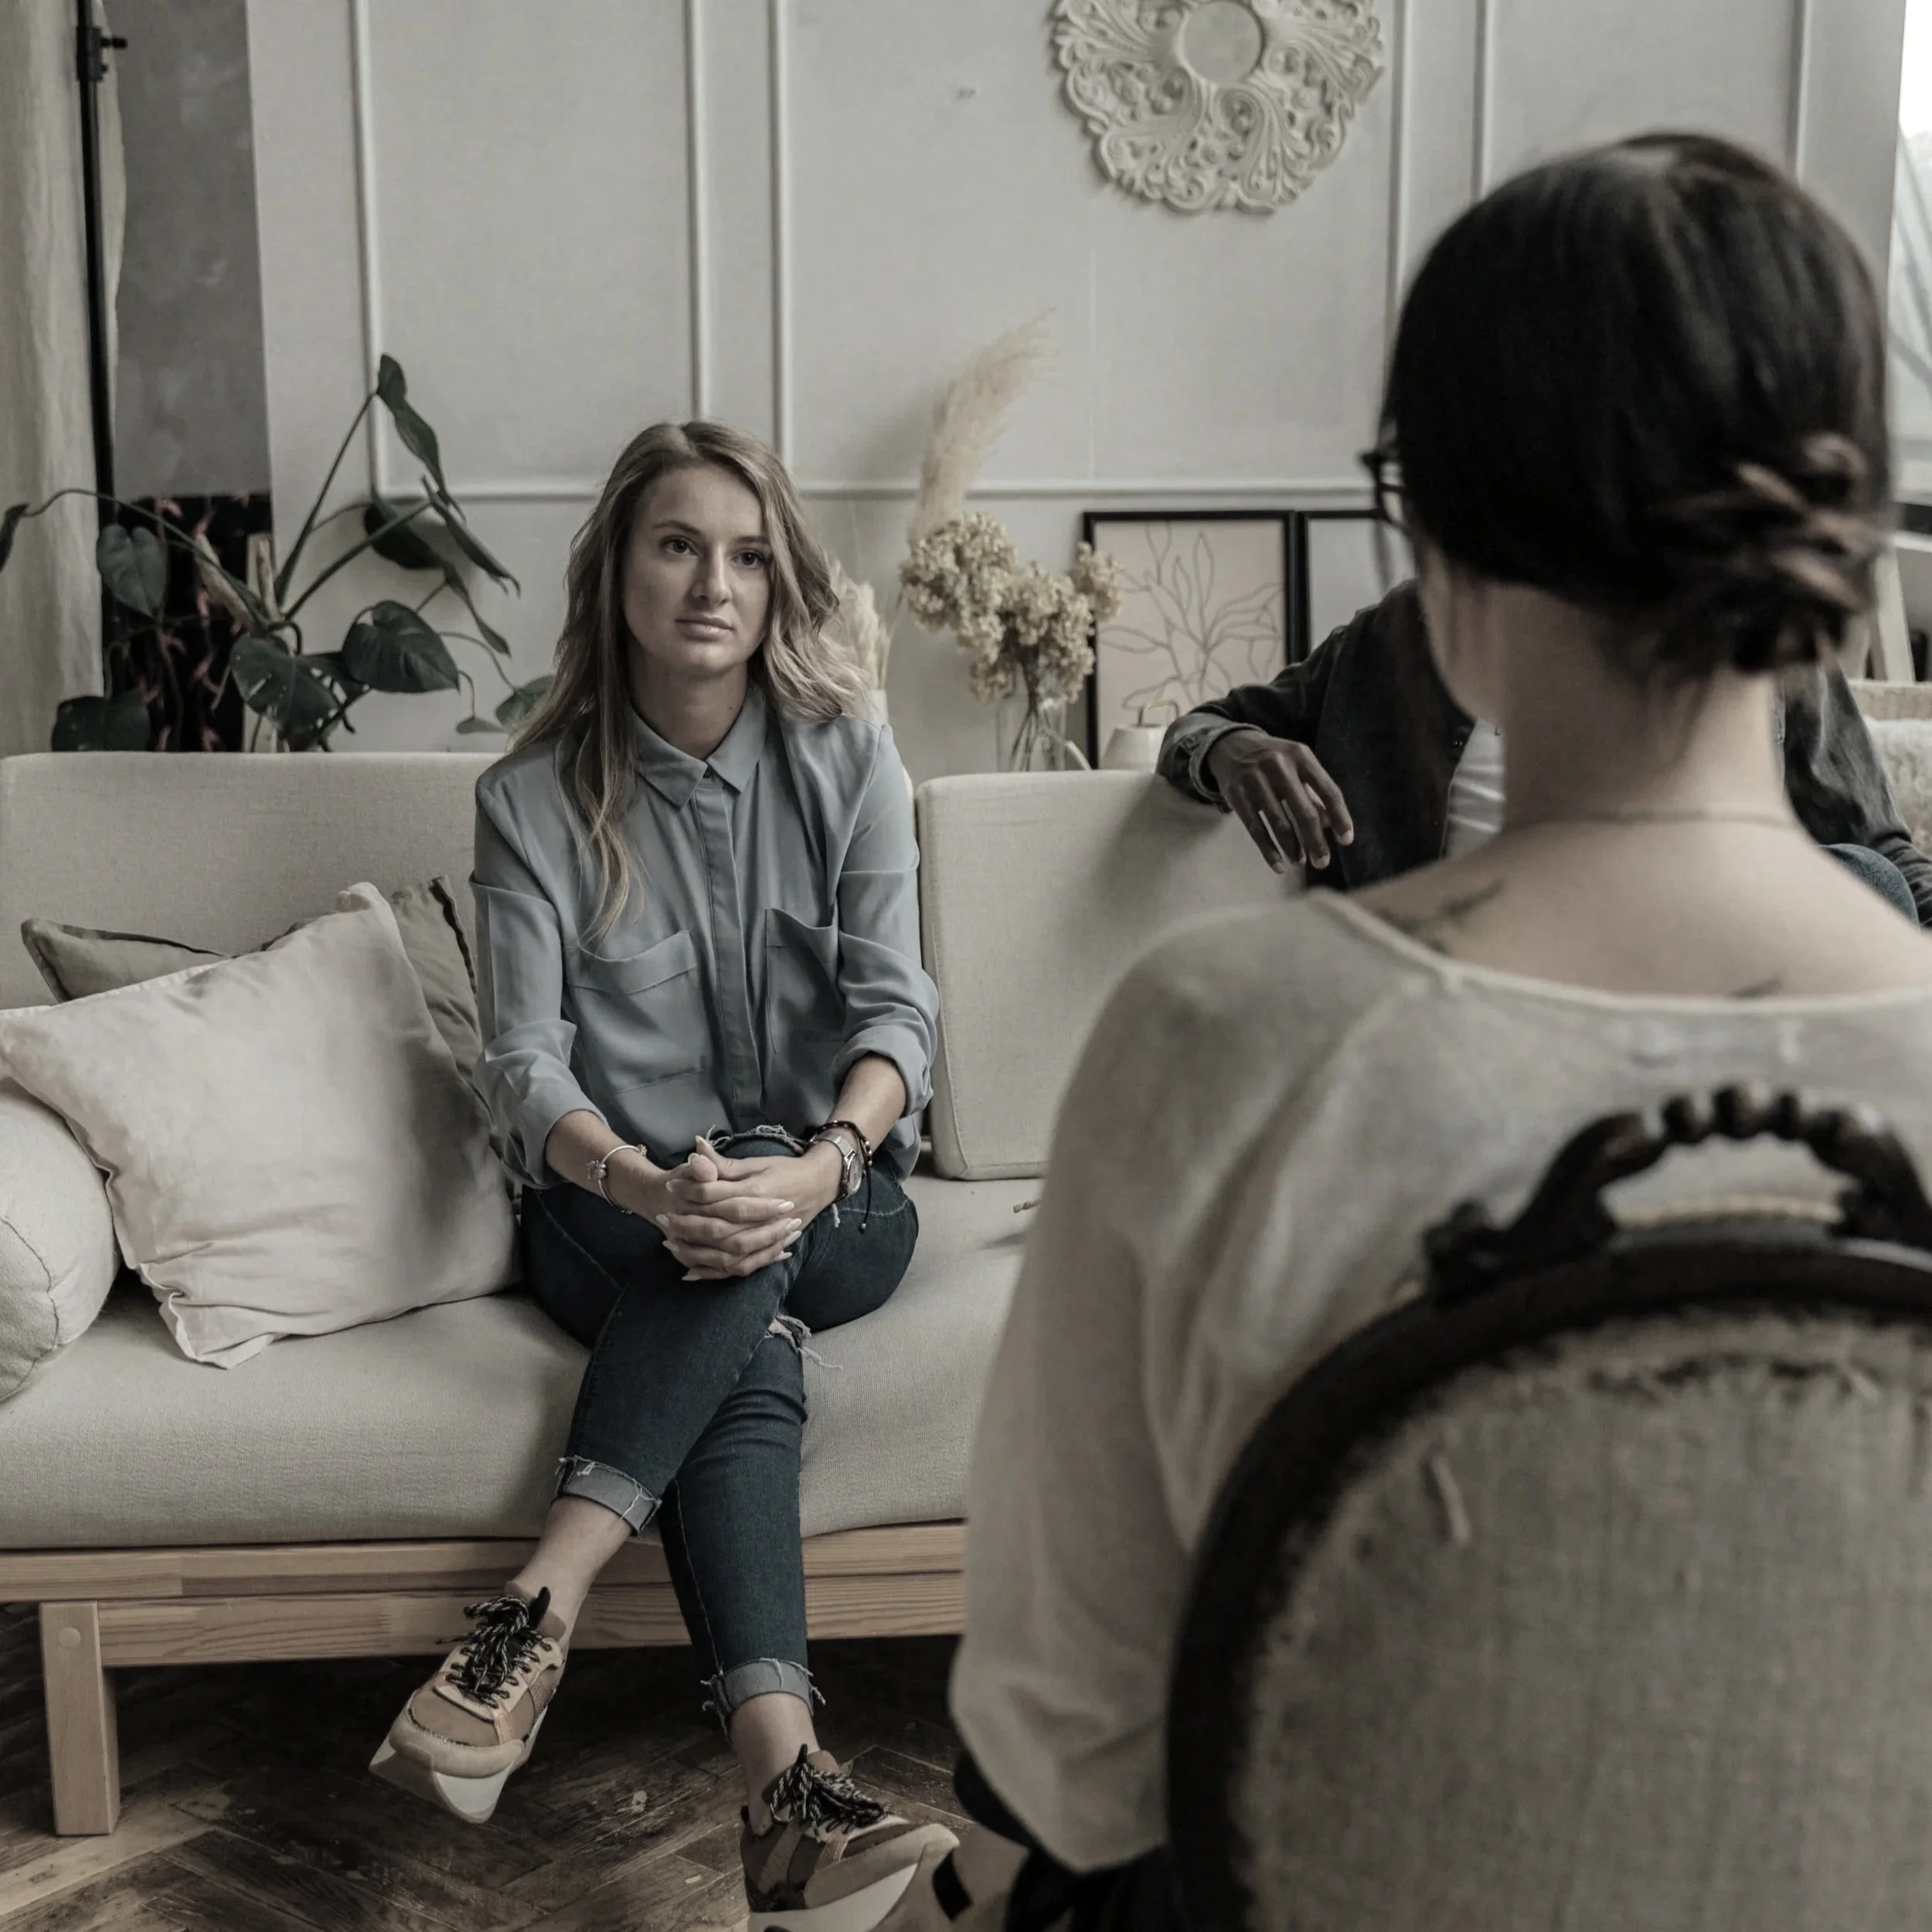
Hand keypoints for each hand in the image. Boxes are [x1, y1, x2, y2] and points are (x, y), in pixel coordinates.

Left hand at [653, 1140, 845, 1280]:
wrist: (819, 1184)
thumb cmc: (786, 1170)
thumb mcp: (757, 1162)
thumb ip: (725, 1163)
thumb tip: (696, 1148)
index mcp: (759, 1191)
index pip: (719, 1195)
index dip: (692, 1190)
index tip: (671, 1186)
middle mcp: (764, 1218)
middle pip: (720, 1229)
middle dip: (687, 1225)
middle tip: (663, 1218)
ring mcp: (767, 1237)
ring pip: (727, 1254)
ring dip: (697, 1252)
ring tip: (671, 1244)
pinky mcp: (769, 1251)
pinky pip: (739, 1269)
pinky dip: (714, 1273)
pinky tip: (690, 1272)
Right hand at [1206, 729, 1354, 873]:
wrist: (1232, 745)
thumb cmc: (1275, 761)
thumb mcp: (1297, 767)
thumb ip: (1315, 793)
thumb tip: (1332, 824)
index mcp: (1301, 756)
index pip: (1328, 790)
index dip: (1340, 817)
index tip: (1346, 841)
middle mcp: (1279, 765)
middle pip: (1304, 812)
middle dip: (1316, 842)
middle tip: (1323, 863)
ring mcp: (1255, 779)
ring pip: (1279, 824)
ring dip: (1292, 848)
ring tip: (1300, 862)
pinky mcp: (1236, 794)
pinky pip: (1256, 828)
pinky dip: (1268, 850)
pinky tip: (1278, 865)